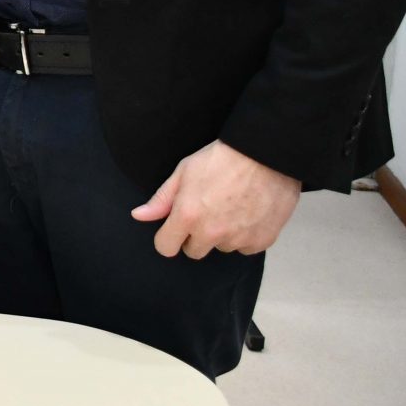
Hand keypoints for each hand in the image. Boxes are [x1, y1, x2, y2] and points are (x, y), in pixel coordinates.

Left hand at [132, 140, 300, 257]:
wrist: (265, 155)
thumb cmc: (222, 159)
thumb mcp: (184, 172)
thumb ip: (161, 199)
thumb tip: (139, 216)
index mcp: (188, 215)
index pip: (166, 247)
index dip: (167, 238)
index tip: (174, 229)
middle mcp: (212, 232)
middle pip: (194, 251)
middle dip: (195, 236)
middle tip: (207, 212)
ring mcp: (238, 239)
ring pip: (222, 248)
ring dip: (223, 235)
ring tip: (231, 208)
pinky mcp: (262, 241)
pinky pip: (246, 248)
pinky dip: (246, 236)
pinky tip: (248, 213)